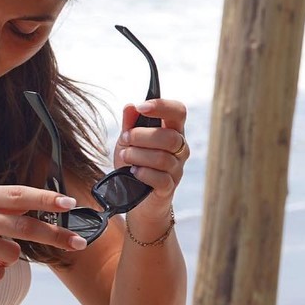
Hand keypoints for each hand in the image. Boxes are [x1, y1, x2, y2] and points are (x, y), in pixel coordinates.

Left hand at [115, 97, 189, 223]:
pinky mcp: (169, 188)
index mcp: (173, 131)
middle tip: (125, 139)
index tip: (141, 107)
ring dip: (138, 155)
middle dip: (142, 136)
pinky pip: (161, 178)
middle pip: (170, 136)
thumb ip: (129, 125)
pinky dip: (144, 173)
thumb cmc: (134, 165)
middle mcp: (180, 149)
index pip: (179, 112)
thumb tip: (130, 107)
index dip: (162, 106)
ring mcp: (176, 169)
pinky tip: (133, 172)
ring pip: (163, 158)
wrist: (134, 198)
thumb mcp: (127, 143)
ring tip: (124, 157)